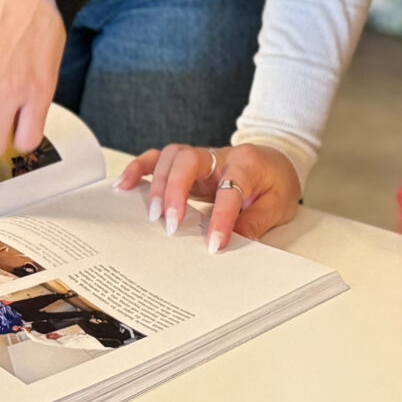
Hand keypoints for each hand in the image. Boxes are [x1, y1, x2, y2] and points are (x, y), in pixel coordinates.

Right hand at [116, 142, 300, 251]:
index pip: (229, 190)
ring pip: (169, 157)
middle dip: (175, 192)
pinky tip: (124, 185)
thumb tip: (233, 244)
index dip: (220, 218)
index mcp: (247, 164)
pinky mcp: (187, 162)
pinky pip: (158, 158)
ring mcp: (201, 156)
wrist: (277, 157)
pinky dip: (139, 168)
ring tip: (150, 215)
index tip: (213, 245)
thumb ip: (254, 222)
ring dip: (157, 184)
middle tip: (170, 226)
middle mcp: (219, 155)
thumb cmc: (276, 181)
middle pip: (188, 161)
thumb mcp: (277, 205)